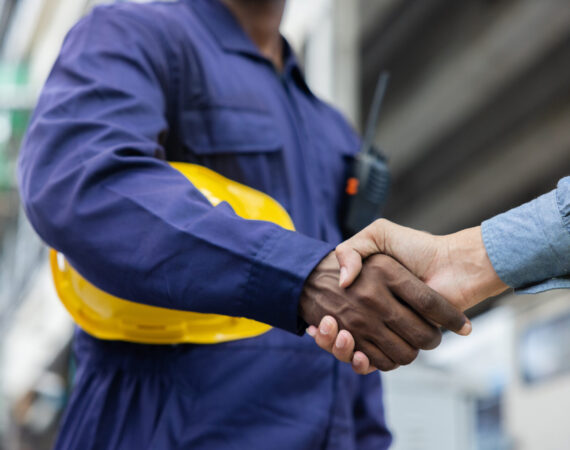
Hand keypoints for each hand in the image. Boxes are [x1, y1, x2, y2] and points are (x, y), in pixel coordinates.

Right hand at [310, 220, 506, 373]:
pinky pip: (378, 361)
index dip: (325, 322)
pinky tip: (357, 352)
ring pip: (357, 351)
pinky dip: (363, 362)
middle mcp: (377, 312)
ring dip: (342, 348)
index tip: (319, 320)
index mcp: (370, 290)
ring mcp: (389, 328)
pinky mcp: (404, 341)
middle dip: (333, 337)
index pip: (338, 312)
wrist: (455, 263)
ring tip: (338, 333)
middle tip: (326, 325)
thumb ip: (354, 248)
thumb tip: (343, 281)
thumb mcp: (379, 235)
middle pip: (345, 335)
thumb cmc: (418, 247)